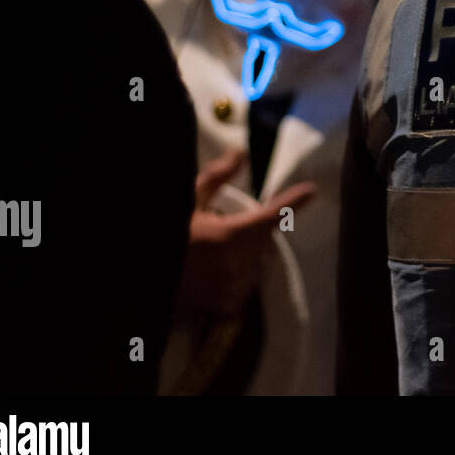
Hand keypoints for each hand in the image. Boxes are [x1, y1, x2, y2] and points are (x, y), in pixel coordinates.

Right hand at [176, 148, 316, 317]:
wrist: (142, 275)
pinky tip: (213, 271)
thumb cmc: (166, 233)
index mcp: (229, 234)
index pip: (271, 216)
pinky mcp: (228, 303)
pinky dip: (236, 276)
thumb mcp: (188, 201)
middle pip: (263, 240)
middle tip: (220, 229)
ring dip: (244, 255)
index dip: (292, 202)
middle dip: (251, 231)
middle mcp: (237, 262)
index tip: (312, 191)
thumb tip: (241, 151)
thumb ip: (218, 177)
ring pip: (256, 263)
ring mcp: (233, 285)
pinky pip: (245, 284)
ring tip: (213, 252)